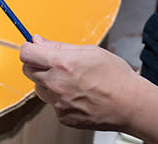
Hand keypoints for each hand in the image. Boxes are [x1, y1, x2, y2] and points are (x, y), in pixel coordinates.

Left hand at [20, 35, 140, 130]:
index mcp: (62, 64)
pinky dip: (60, 98)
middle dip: (37, 64)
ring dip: (48, 82)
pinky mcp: (63, 117)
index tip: (34, 48)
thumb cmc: (115, 76)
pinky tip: (78, 94)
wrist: (130, 104)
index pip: (27, 53)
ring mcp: (58, 103)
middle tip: (55, 62)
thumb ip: (59, 46)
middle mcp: (56, 84)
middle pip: (28, 71)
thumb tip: (38, 40)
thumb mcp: (90, 50)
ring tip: (72, 80)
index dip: (29, 48)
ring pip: (40, 88)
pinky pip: (52, 103)